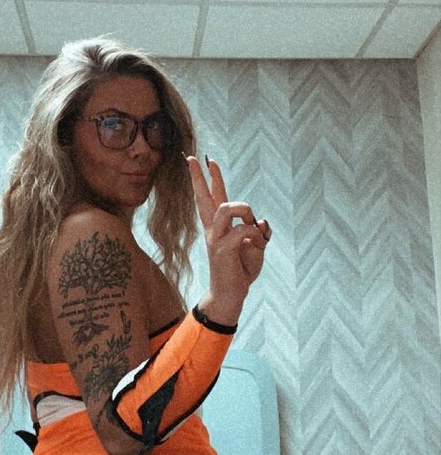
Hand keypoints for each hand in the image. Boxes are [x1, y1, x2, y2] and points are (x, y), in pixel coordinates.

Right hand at [185, 155, 271, 322]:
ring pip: (225, 207)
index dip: (211, 179)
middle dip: (199, 177)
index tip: (207, 160)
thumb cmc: (241, 272)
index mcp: (219, 228)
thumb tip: (261, 221)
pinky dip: (256, 236)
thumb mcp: (255, 248)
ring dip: (243, 209)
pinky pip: (243, 230)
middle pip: (204, 198)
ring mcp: (215, 238)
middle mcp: (213, 230)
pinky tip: (256, 247)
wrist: (231, 296)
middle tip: (193, 158)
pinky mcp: (221, 249)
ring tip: (251, 222)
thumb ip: (258, 232)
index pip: (213, 198)